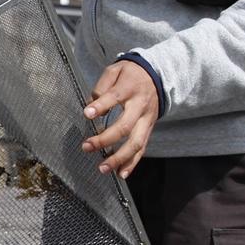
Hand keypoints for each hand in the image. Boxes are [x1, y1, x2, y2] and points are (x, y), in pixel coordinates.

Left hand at [80, 61, 159, 177]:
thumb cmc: (130, 74)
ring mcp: (147, 120)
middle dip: (105, 139)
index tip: (87, 114)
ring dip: (119, 158)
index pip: (114, 97)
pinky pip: (142, 148)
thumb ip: (101, 86)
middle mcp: (140, 106)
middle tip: (87, 147)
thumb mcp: (115, 70)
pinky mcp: (149, 129)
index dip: (101, 106)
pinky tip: (121, 174)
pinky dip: (132, 163)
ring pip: (136, 143)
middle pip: (125, 126)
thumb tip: (90, 106)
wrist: (157, 76)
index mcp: (130, 88)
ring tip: (103, 168)